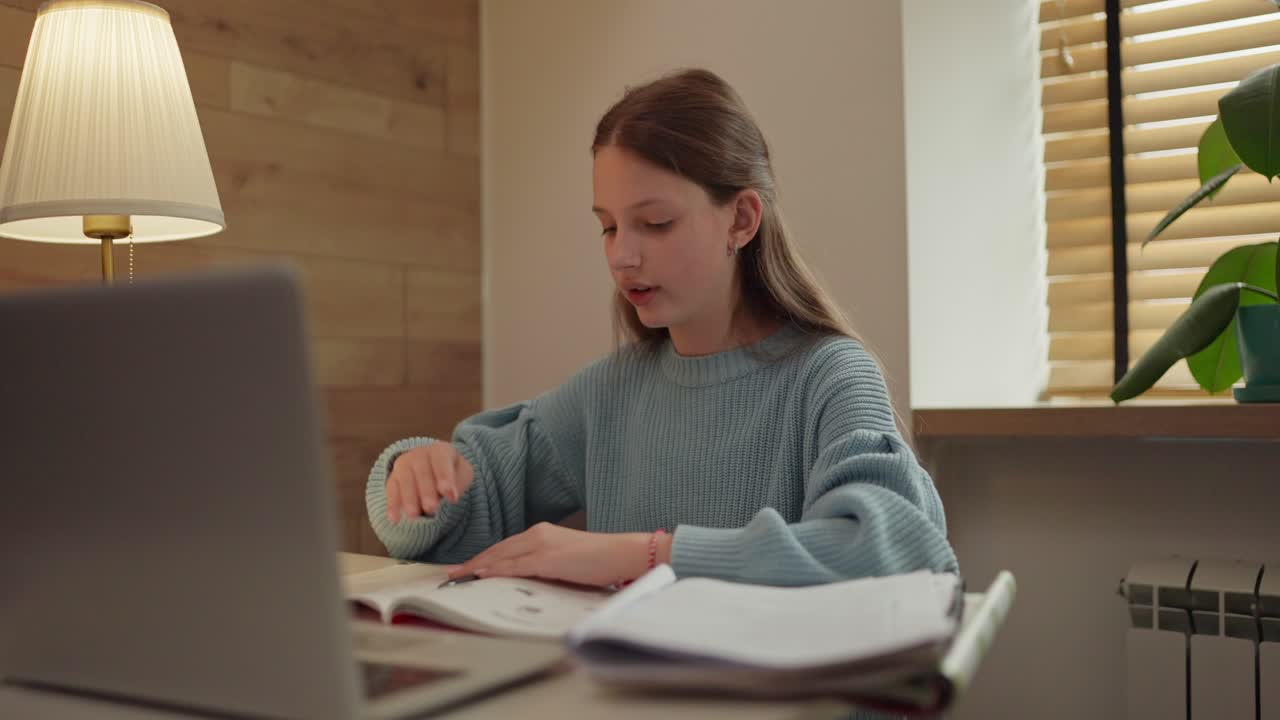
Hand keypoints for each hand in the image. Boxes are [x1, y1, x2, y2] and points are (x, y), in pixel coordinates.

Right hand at [385, 442, 473, 522]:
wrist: (434, 469)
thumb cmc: (452, 473)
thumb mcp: (462, 474)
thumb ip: (459, 482)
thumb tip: (450, 495)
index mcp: (440, 450)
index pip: (441, 461)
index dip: (445, 478)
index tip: (451, 497)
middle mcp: (419, 454)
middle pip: (422, 471)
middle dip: (426, 490)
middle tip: (432, 508)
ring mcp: (404, 465)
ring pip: (405, 480)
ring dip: (409, 498)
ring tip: (414, 515)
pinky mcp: (393, 479)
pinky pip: (391, 490)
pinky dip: (392, 505)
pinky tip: (395, 519)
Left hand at [444, 523, 663, 587]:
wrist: (623, 553)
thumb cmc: (601, 560)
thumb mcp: (567, 561)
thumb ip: (545, 565)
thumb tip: (527, 578)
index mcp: (543, 533)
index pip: (506, 546)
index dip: (484, 556)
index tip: (468, 566)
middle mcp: (539, 534)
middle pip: (498, 549)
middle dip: (474, 561)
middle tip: (452, 572)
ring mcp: (542, 544)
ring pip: (501, 555)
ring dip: (478, 566)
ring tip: (458, 575)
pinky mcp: (548, 558)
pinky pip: (514, 565)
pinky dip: (495, 570)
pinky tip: (481, 575)